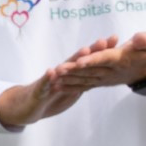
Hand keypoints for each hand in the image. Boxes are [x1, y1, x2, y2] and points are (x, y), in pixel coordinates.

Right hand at [0, 36, 116, 127]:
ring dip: (75, 60)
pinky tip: (52, 72)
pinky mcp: (40, 90)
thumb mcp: (75, 89)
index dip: (101, 51)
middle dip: (92, 51)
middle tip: (103, 41)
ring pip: (64, 69)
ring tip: (85, 51)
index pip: (88, 60)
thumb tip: (104, 72)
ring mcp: (51, 80)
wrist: (30, 105)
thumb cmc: (54, 94)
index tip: (115, 40)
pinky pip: (44, 84)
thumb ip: (88, 79)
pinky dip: (48, 78)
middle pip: (78, 60)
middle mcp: (63, 72)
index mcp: (73, 72)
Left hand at [53, 31, 145, 89]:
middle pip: (90, 70)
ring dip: (69, 80)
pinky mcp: (102, 81)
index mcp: (120, 60)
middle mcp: (111, 71)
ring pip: (85, 79)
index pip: (104, 59)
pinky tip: (58, 87)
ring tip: (53, 79)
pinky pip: (86, 85)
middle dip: (74, 71)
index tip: (79, 61)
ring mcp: (106, 78)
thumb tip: (138, 38)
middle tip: (58, 70)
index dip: (92, 60)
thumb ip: (144, 41)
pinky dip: (72, 87)